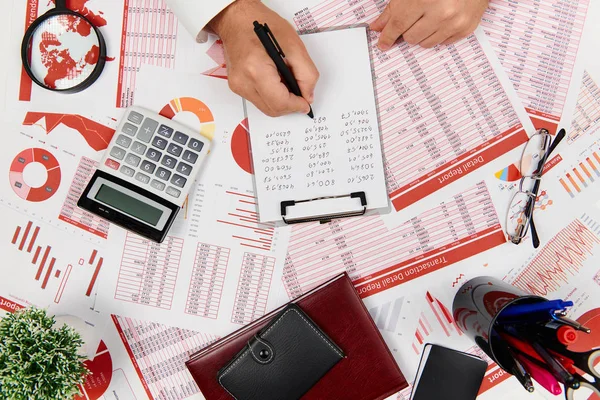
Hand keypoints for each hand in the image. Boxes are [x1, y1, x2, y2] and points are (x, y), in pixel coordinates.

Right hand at [208, 0, 318, 116]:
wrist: (236, 19)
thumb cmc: (262, 25)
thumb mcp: (294, 45)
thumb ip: (306, 74)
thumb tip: (308, 95)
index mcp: (256, 70)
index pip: (280, 102)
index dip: (296, 105)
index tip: (305, 103)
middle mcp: (243, 81)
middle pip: (272, 109)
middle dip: (289, 104)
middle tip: (299, 91)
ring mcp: (237, 86)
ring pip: (266, 107)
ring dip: (281, 100)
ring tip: (286, 81)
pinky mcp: (237, 87)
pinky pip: (259, 100)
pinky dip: (272, 95)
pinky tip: (276, 80)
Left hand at [370, 0, 488, 49]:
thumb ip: (393, 9)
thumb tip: (379, 27)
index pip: (398, 24)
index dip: (387, 35)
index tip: (383, 42)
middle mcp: (441, 12)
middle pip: (411, 37)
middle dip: (407, 30)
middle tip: (413, 19)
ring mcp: (455, 22)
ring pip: (425, 44)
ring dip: (422, 34)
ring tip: (428, 17)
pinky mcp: (465, 28)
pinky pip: (442, 43)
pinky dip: (438, 34)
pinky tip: (442, 20)